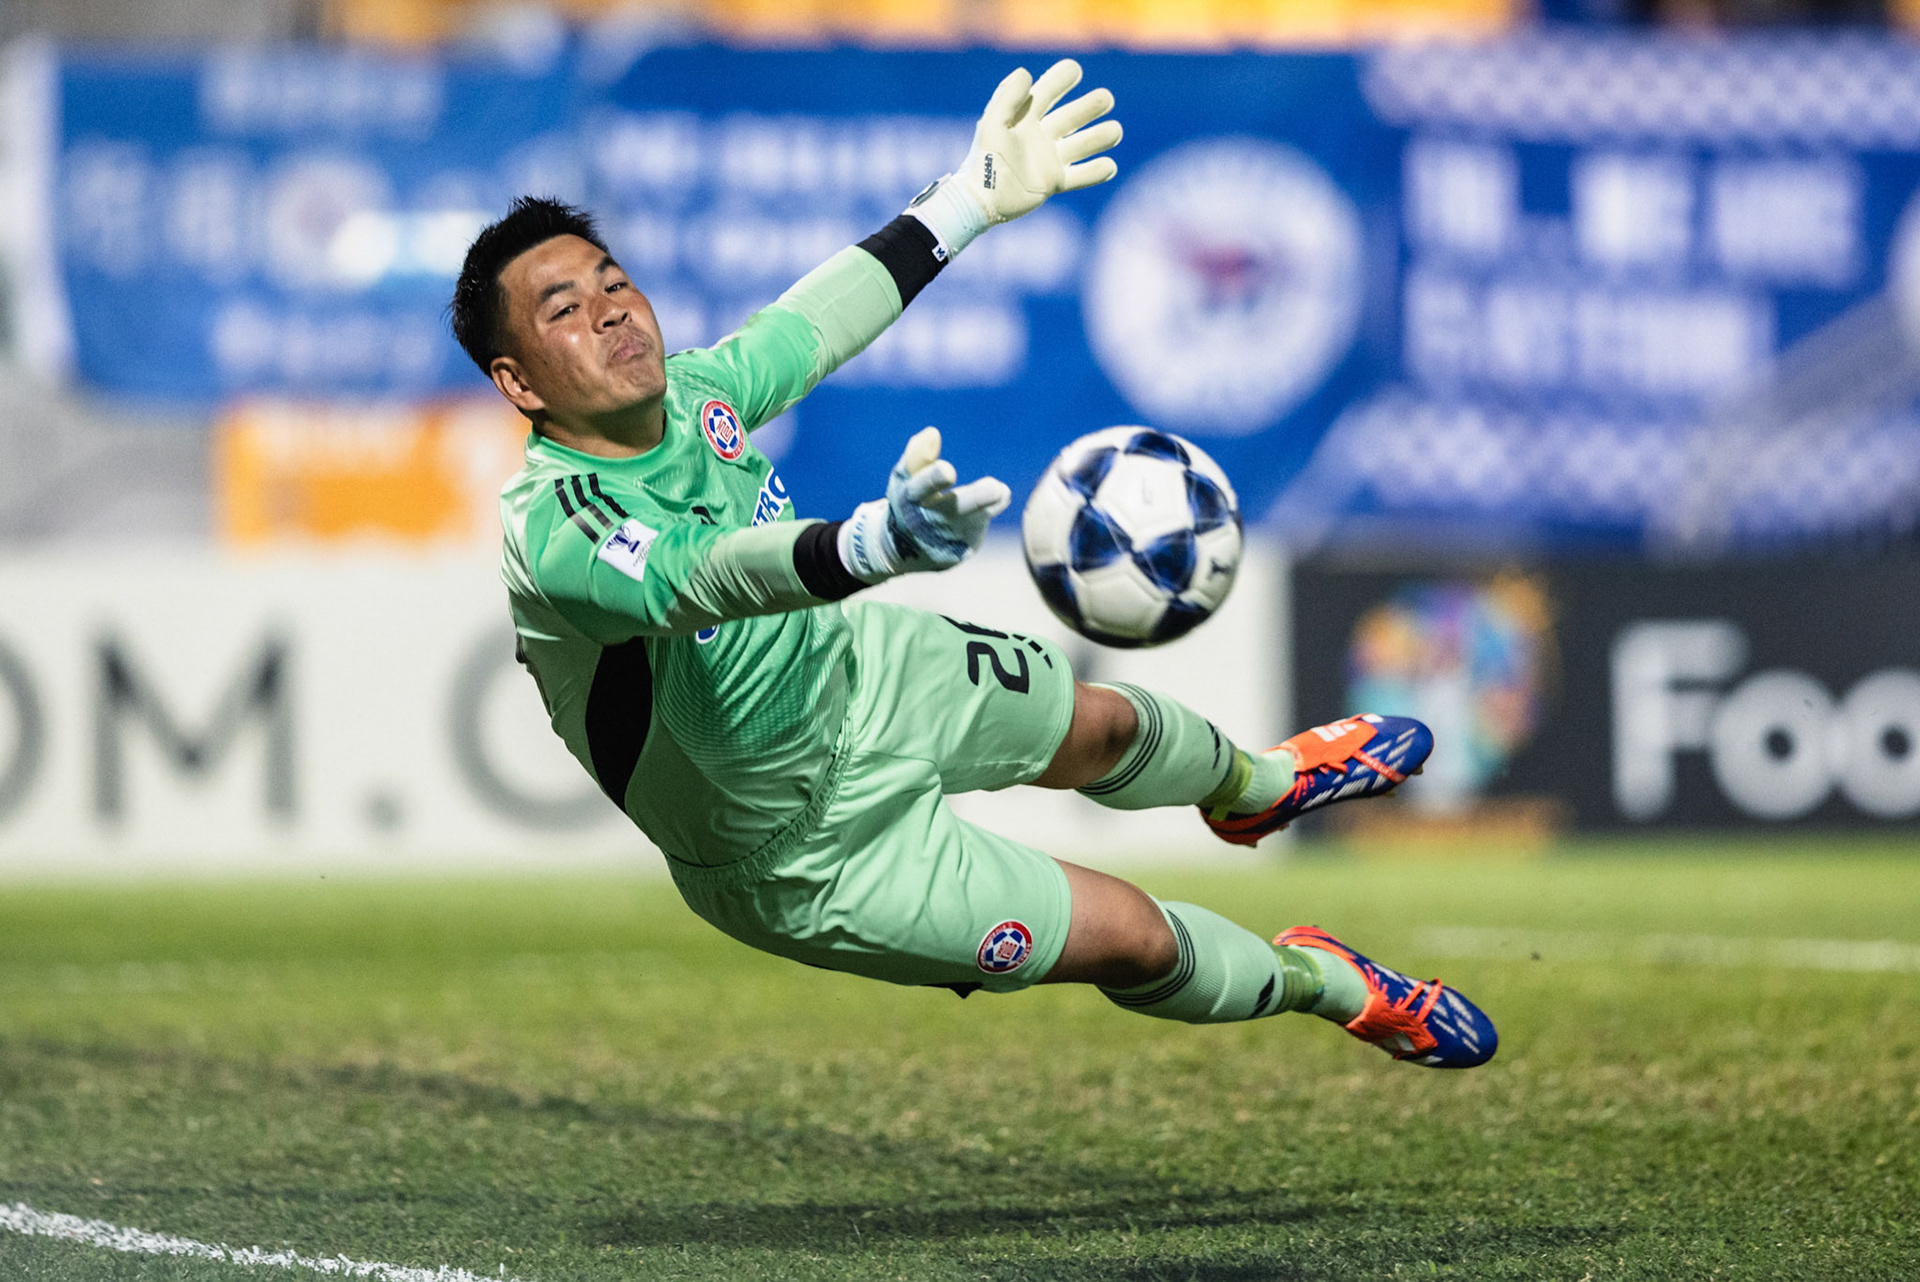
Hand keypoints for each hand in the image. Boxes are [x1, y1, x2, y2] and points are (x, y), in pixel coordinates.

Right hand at [839, 427, 1010, 580]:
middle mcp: (928, 523)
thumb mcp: (905, 479)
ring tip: (999, 491)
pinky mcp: (961, 552)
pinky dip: (983, 514)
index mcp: (910, 499)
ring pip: (975, 518)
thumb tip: (933, 433)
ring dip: (988, 503)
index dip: (933, 479)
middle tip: (997, 489)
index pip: (920, 487)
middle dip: (976, 499)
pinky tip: (979, 510)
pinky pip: (978, 528)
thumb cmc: (909, 502)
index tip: (948, 470)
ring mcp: (946, 540)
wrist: (903, 551)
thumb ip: (918, 456)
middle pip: (955, 509)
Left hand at [906, 59, 1121, 255]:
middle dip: (1090, 107)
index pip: (1047, 92)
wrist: (980, 200)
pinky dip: (1096, 172)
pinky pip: (1080, 176)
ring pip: (1082, 145)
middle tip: (1106, 99)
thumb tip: (1027, 73)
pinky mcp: (1054, 182)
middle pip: (1072, 117)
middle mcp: (1041, 136)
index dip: (1061, 79)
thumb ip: (1007, 97)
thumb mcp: (992, 124)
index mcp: (1025, 118)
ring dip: (1100, 137)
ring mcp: (1049, 159)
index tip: (1074, 70)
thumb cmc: (983, 159)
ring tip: (1116, 131)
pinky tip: (1109, 166)